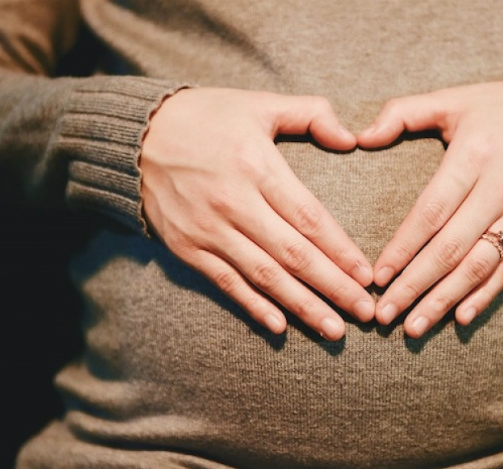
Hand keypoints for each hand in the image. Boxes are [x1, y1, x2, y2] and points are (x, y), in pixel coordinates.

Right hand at [140, 88, 374, 339]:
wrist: (135, 135)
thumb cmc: (206, 117)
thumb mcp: (259, 104)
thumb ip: (311, 113)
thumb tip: (351, 139)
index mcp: (256, 166)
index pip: (309, 218)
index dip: (341, 251)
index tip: (367, 276)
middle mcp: (233, 203)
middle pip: (293, 255)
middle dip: (333, 287)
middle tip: (365, 313)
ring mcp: (208, 230)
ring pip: (264, 276)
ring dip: (302, 306)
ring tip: (334, 329)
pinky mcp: (187, 248)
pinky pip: (226, 283)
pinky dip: (253, 306)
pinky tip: (280, 327)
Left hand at [357, 79, 502, 337]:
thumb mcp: (455, 98)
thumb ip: (404, 113)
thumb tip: (360, 137)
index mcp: (474, 157)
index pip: (431, 212)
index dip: (402, 247)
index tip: (376, 276)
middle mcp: (498, 191)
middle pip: (450, 249)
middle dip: (414, 286)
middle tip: (384, 315)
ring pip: (477, 267)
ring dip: (443, 301)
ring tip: (413, 328)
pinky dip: (484, 297)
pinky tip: (460, 318)